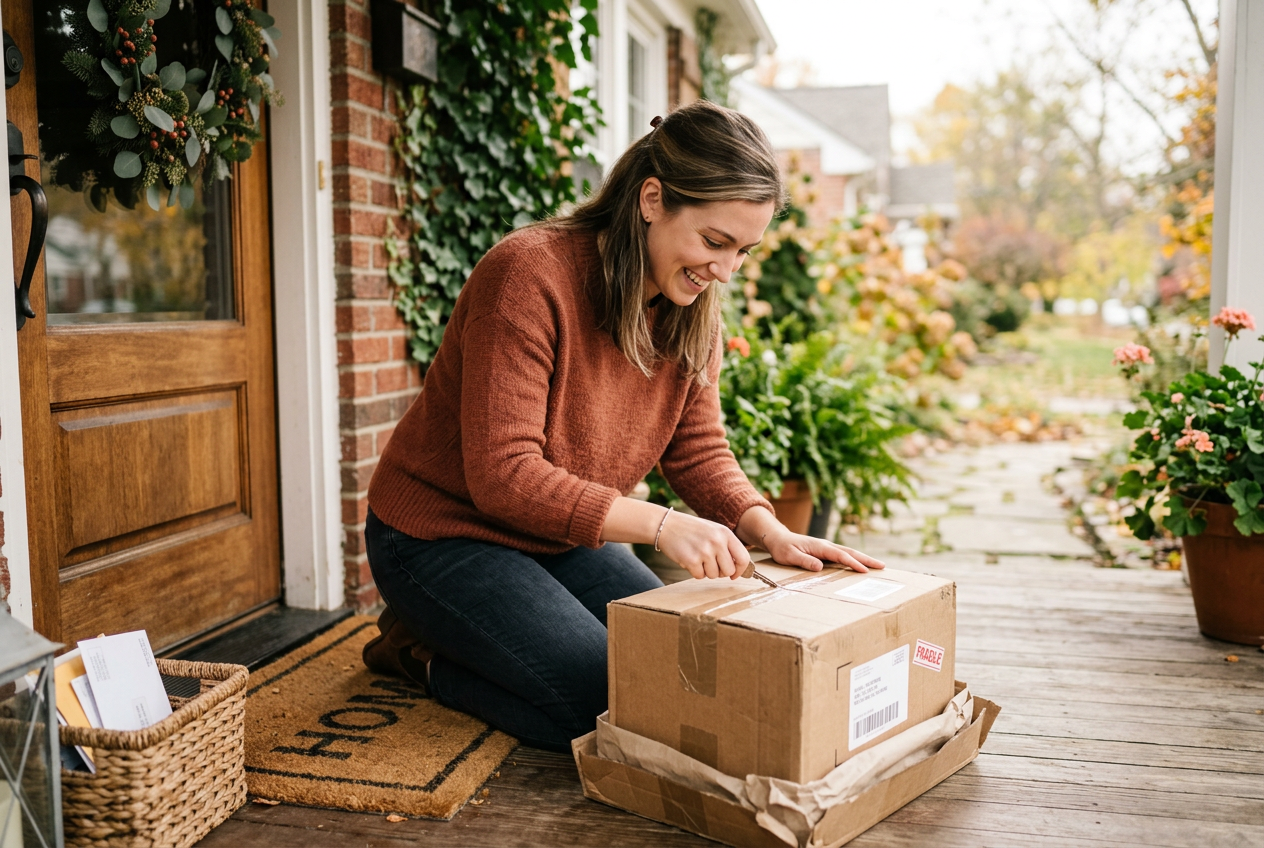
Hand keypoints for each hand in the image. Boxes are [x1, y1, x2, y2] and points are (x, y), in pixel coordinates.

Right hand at [657, 511, 750, 579]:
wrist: (666, 525)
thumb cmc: (691, 530)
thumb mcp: (713, 531)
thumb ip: (726, 546)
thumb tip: (737, 569)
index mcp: (725, 533)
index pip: (743, 558)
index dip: (740, 570)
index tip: (734, 574)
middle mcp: (717, 541)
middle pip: (728, 570)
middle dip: (720, 572)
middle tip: (710, 564)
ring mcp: (704, 551)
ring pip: (714, 575)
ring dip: (706, 571)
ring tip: (697, 557)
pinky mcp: (691, 560)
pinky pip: (700, 576)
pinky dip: (694, 572)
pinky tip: (689, 559)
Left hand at [758, 526, 885, 573]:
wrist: (777, 538)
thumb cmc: (782, 548)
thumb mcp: (789, 556)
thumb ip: (804, 561)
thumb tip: (820, 567)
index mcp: (819, 546)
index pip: (840, 555)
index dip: (853, 563)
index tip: (864, 571)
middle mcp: (826, 545)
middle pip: (850, 552)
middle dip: (866, 559)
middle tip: (882, 566)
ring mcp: (826, 548)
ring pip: (848, 552)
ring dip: (863, 559)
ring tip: (877, 566)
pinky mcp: (825, 552)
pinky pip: (843, 555)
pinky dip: (854, 559)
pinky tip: (861, 565)